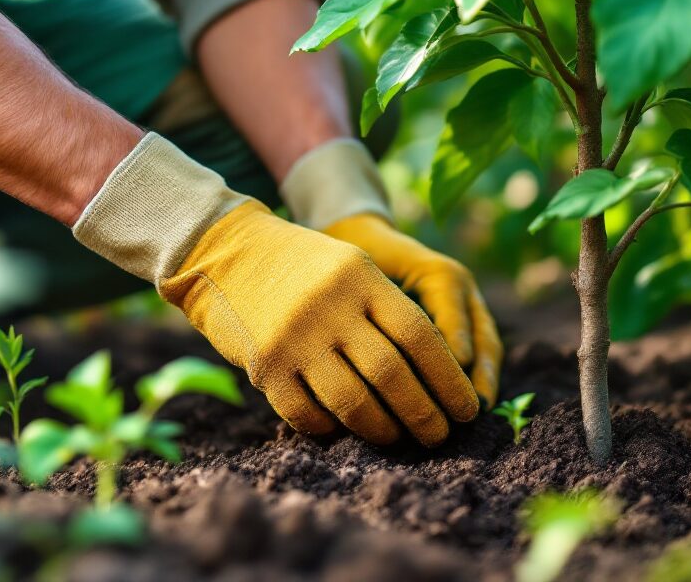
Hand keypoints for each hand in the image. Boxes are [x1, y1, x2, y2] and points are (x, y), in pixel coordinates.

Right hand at [159, 202, 479, 445]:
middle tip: (441, 435)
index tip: (467, 407)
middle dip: (424, 414)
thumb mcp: (350, 264)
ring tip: (399, 438)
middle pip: (392, 374)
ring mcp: (295, 338)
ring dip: (383, 430)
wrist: (223, 251)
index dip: (449, 379)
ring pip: (353, 402)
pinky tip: (344, 429)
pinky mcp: (264, 366)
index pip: (419, 336)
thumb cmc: (301, 264)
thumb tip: (440, 371)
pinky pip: (307, 414)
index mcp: (361, 279)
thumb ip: (388, 308)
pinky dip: (331, 428)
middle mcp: (331, 308)